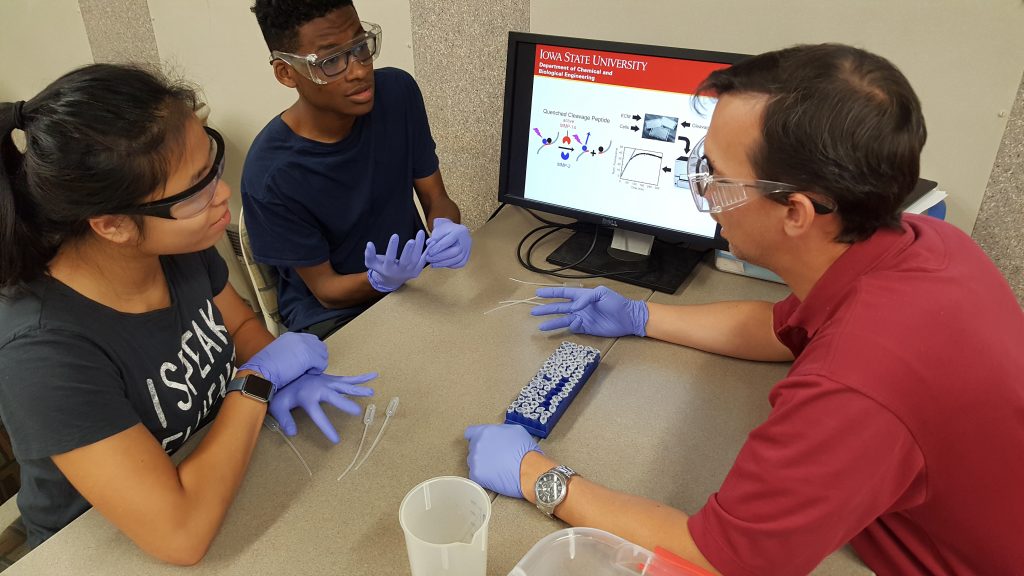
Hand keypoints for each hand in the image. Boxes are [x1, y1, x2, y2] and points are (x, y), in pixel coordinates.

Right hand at [238, 332, 327, 389]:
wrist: (261, 372)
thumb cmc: (266, 368)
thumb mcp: (279, 353)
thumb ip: (292, 351)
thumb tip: (301, 358)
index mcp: (291, 336)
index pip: (312, 340)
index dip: (312, 352)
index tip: (308, 361)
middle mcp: (299, 338)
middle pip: (320, 346)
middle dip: (317, 357)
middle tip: (309, 368)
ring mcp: (304, 346)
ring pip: (322, 354)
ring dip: (317, 364)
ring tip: (307, 371)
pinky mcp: (308, 356)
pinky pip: (321, 364)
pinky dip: (316, 371)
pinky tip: (307, 374)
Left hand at [268, 372, 376, 442]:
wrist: (284, 369)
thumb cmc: (283, 390)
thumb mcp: (278, 406)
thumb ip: (285, 419)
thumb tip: (292, 433)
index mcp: (307, 398)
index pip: (318, 416)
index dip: (327, 428)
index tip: (336, 440)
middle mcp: (319, 389)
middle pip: (334, 398)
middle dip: (345, 405)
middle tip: (356, 412)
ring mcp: (326, 382)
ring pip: (344, 386)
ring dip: (358, 390)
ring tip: (371, 392)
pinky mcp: (331, 379)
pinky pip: (347, 379)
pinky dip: (360, 378)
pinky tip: (373, 376)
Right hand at [364, 230, 428, 292]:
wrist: (392, 281)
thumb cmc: (382, 268)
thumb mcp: (372, 263)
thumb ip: (369, 254)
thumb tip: (369, 244)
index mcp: (388, 269)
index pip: (390, 258)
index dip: (392, 247)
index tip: (395, 235)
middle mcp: (400, 271)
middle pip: (406, 261)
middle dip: (408, 251)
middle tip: (411, 240)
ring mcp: (410, 272)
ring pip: (416, 259)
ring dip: (419, 246)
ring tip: (420, 233)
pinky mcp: (417, 270)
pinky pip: (423, 260)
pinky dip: (427, 251)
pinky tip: (429, 241)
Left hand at [425, 218, 470, 268]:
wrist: (453, 230)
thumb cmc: (444, 230)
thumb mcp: (438, 230)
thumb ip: (434, 238)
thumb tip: (429, 247)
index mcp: (459, 231)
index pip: (449, 241)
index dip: (438, 248)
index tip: (429, 253)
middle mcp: (466, 240)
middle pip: (455, 252)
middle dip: (440, 257)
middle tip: (429, 259)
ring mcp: (468, 248)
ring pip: (458, 259)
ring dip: (444, 263)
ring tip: (433, 264)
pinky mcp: (467, 255)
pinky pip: (460, 263)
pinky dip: (450, 265)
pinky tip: (441, 264)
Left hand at [464, 424, 540, 497]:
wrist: (530, 471)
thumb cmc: (526, 452)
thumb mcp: (516, 431)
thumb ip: (500, 430)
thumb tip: (496, 434)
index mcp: (485, 432)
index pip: (470, 432)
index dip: (476, 437)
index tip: (481, 442)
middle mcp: (477, 444)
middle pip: (473, 448)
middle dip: (483, 451)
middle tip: (496, 457)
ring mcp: (475, 460)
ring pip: (473, 462)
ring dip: (482, 464)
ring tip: (497, 468)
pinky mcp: (476, 475)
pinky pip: (475, 475)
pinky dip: (483, 476)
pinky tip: (495, 476)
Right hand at [531, 286, 648, 336]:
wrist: (628, 318)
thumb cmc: (617, 303)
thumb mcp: (602, 293)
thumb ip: (587, 298)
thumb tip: (574, 306)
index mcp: (583, 296)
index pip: (563, 293)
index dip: (550, 293)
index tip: (538, 293)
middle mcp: (580, 307)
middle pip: (559, 307)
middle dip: (546, 309)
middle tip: (533, 312)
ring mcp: (582, 318)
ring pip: (563, 320)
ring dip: (552, 322)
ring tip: (540, 325)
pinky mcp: (586, 329)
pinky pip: (574, 328)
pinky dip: (569, 327)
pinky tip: (566, 326)